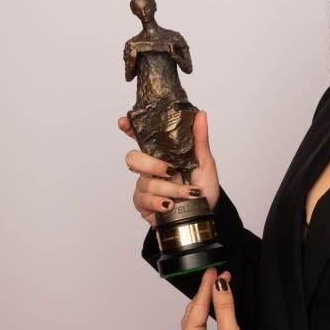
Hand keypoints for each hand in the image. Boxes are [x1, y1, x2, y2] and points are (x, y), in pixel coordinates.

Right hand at [120, 111, 219, 225]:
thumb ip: (199, 139)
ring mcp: (145, 186)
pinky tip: (171, 206)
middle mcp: (151, 168)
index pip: (142, 138)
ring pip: (145, 182)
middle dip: (153, 164)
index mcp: (163, 154)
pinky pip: (143, 199)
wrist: (204, 216)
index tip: (124, 122)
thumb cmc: (204, 188)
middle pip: (133, 158)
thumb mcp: (206, 162)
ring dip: (171, 189)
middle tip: (171, 171)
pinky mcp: (143, 204)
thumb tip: (200, 114)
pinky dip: (160, 203)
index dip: (130, 128)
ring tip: (188, 194)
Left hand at [176, 267, 245, 329]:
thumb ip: (224, 308)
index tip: (213, 269)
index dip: (206, 285)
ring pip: (196, 318)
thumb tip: (220, 285)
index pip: (197, 305)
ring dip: (208, 302)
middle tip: (221, 275)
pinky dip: (208, 314)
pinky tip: (216, 306)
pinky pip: (200, 327)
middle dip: (207, 291)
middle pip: (194, 310)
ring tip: (220, 287)